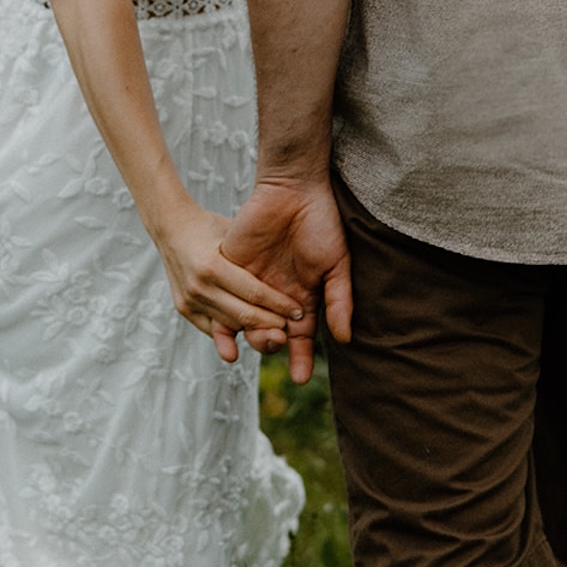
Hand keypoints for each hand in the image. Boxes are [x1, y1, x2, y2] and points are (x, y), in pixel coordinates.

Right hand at [154, 203, 303, 364]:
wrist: (170, 228)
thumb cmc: (209, 227)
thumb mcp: (234, 234)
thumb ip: (254, 256)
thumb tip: (290, 274)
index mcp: (212, 265)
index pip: (254, 294)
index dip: (279, 305)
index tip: (299, 312)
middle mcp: (199, 286)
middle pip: (244, 315)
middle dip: (271, 324)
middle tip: (292, 329)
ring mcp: (189, 300)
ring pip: (230, 326)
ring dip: (254, 329)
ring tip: (275, 329)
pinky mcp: (183, 309)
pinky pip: (213, 328)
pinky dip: (233, 331)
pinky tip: (251, 329)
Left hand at [218, 177, 351, 384]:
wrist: (292, 188)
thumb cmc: (320, 223)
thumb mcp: (337, 264)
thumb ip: (339, 301)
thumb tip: (343, 339)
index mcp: (302, 299)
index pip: (300, 338)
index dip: (300, 359)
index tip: (300, 377)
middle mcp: (275, 298)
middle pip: (270, 336)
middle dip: (274, 345)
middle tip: (281, 340)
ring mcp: (251, 285)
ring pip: (246, 325)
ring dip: (254, 337)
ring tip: (265, 337)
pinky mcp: (230, 270)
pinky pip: (223, 303)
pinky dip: (225, 322)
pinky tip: (229, 334)